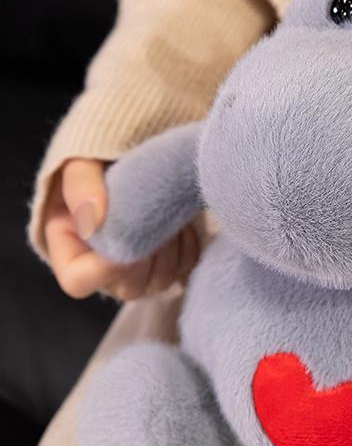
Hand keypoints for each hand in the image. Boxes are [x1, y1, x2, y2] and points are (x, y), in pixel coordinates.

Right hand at [43, 158, 198, 299]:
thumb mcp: (81, 162)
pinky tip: (181, 223)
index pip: (78, 281)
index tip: (130, 234)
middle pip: (127, 287)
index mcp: (70, 247)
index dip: (107, 267)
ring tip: (168, 215)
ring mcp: (137, 272)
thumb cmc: (100, 162)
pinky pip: (184, 271)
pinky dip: (188, 248)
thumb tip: (93, 221)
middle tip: (155, 216)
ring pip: (159, 283)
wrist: (130, 158)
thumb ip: (81, 185)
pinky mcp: (166, 265)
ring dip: (171, 250)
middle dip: (147, 254)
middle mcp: (102, 269)